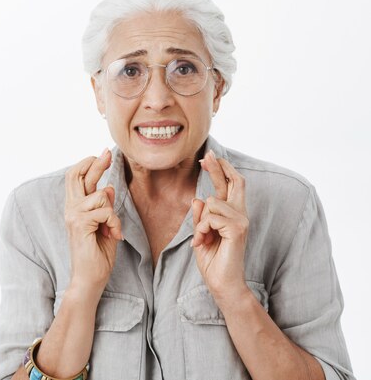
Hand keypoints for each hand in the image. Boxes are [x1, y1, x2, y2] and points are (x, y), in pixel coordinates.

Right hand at [64, 148, 122, 296]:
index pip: (77, 177)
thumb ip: (104, 207)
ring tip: (112, 230)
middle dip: (96, 162)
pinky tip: (113, 236)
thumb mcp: (106, 226)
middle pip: (78, 174)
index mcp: (75, 207)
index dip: (89, 164)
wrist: (89, 279)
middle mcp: (71, 208)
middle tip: (108, 152)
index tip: (103, 155)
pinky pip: (105, 212)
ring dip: (113, 213)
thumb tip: (108, 187)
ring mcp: (73, 215)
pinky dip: (114, 223)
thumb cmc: (97, 255)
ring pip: (100, 195)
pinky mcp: (79, 224)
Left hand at [191, 150, 248, 299]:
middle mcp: (240, 214)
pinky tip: (204, 241)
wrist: (222, 284)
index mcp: (232, 215)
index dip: (220, 170)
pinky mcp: (238, 229)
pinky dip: (202, 229)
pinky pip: (211, 217)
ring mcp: (242, 221)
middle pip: (234, 182)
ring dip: (200, 221)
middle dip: (218, 167)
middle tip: (206, 156)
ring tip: (202, 238)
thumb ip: (201, 217)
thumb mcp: (201, 235)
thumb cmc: (213, 261)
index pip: (229, 186)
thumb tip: (199, 198)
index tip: (208, 157)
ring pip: (213, 202)